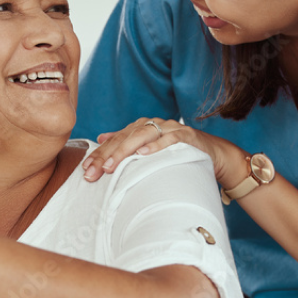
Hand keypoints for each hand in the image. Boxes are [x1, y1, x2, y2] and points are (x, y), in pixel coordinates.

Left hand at [81, 117, 248, 188]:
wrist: (212, 153)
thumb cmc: (176, 154)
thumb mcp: (149, 149)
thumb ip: (126, 142)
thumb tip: (101, 138)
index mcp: (140, 128)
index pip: (115, 141)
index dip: (99, 155)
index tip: (85, 170)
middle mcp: (152, 125)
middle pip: (124, 138)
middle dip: (106, 156)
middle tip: (93, 172)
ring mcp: (168, 128)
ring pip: (142, 136)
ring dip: (125, 151)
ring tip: (111, 166)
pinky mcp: (185, 135)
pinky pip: (168, 139)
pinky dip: (156, 146)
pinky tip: (143, 155)